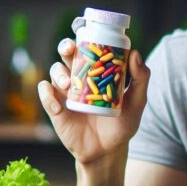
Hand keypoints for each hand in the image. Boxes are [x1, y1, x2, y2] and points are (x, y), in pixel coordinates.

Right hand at [37, 39, 149, 165]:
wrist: (108, 151)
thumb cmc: (123, 124)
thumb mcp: (137, 102)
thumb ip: (141, 80)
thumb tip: (136, 54)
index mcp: (97, 72)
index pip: (89, 48)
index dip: (85, 37)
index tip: (88, 34)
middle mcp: (79, 77)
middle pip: (67, 54)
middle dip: (65, 46)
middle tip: (70, 50)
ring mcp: (66, 92)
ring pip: (54, 71)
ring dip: (58, 73)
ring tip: (68, 86)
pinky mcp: (55, 108)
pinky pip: (46, 95)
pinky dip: (48, 96)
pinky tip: (59, 107)